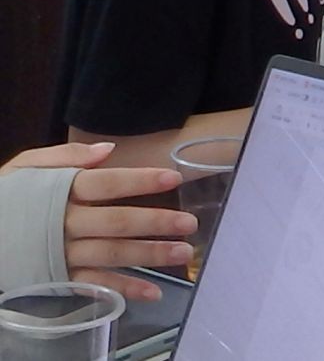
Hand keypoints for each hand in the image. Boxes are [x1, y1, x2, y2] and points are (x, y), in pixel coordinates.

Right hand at [0, 143, 195, 299]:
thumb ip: (65, 155)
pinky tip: (153, 291)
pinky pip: (95, 284)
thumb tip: (107, 150)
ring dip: (149, 254)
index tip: (173, 177)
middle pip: (115, 222)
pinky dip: (124, 289)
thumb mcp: (25, 167)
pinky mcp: (59, 277)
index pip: (106, 183)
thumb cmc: (7, 197)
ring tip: (183, 253)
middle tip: (189, 223)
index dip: (139, 180)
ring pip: (111, 254)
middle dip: (155, 222)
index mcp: (60, 192)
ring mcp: (62, 253)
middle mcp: (64, 224)